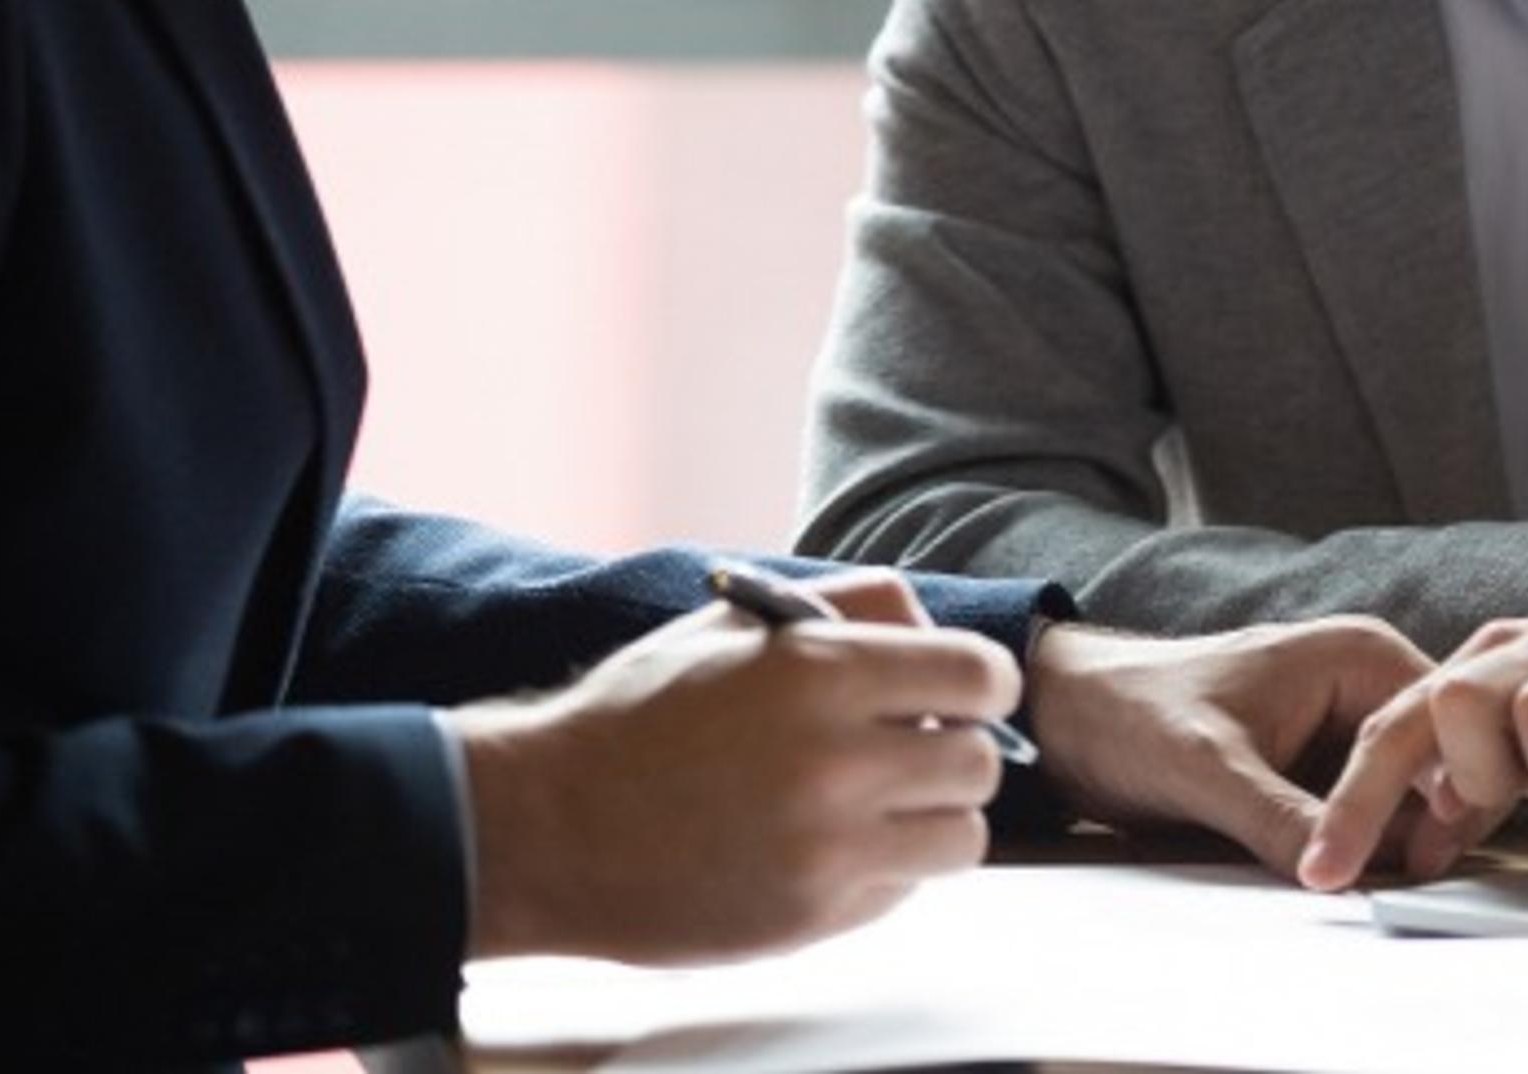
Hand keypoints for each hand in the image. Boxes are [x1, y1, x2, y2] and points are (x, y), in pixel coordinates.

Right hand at [447, 569, 1017, 962]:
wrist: (547, 826)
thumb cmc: (639, 715)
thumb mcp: (733, 623)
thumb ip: (847, 607)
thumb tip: (931, 626)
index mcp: (820, 673)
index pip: (980, 677)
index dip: (979, 683)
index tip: (961, 693)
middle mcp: (835, 763)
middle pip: (980, 764)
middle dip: (952, 752)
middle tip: (908, 751)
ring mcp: (826, 851)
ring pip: (962, 839)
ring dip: (932, 818)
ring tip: (875, 804)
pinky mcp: (811, 919)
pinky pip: (902, 892)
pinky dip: (884, 870)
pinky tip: (825, 847)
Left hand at [1022, 616, 1469, 880]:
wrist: (1066, 719)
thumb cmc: (1128, 714)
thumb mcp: (1206, 769)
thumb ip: (1277, 817)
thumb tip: (1340, 879)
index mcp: (1361, 658)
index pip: (1450, 732)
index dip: (1447, 798)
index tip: (1420, 861)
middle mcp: (1368, 692)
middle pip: (1445, 774)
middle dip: (1425, 831)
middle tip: (1394, 883)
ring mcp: (1349, 739)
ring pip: (1411, 809)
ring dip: (1394, 851)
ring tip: (1364, 883)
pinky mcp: (1324, 780)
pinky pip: (1370, 826)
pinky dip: (1364, 856)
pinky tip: (1342, 879)